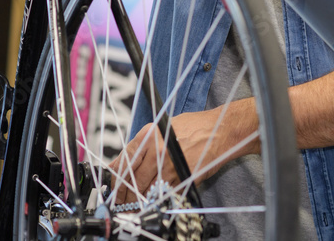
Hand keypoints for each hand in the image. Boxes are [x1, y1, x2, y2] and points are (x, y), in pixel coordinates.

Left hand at [107, 104, 257, 203]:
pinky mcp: (182, 177)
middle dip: (125, 195)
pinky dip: (157, 199)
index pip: (124, 162)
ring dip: (139, 200)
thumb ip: (142, 145)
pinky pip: (164, 193)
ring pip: (147, 190)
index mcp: (149, 135)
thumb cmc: (193, 126)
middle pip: (133, 180)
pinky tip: (154, 201)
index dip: (115, 180)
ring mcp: (170, 165)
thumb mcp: (163, 127)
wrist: (220, 130)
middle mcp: (157, 150)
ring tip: (135, 205)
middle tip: (122, 202)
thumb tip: (123, 162)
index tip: (113, 189)